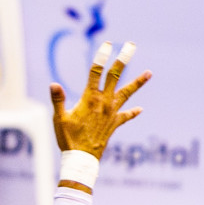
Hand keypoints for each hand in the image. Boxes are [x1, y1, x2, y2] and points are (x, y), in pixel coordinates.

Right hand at [50, 41, 150, 158]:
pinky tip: (140, 109)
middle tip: (131, 45)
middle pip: (115, 76)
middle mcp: (104, 102)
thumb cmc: (68, 139)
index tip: (107, 44)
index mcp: (90, 98)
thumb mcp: (59, 119)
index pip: (96, 72)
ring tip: (150, 73)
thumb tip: (53, 84)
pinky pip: (126, 116)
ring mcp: (111, 113)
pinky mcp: (114, 124)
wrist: (82, 160)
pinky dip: (132, 112)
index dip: (101, 57)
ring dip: (138, 82)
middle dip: (123, 59)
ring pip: (127, 93)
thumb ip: (58, 100)